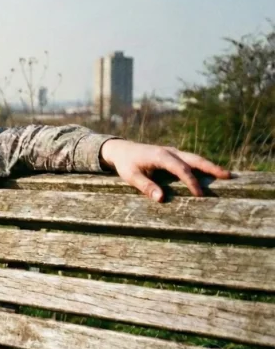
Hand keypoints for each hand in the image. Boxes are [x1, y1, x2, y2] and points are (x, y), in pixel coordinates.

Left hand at [99, 139, 231, 201]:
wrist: (121, 149)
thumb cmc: (126, 164)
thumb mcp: (131, 176)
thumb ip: (146, 186)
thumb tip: (161, 198)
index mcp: (160, 156)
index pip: (181, 169)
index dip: (191, 181)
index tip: (200, 194)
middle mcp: (170, 151)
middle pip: (195, 159)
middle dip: (211, 168)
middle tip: (228, 176)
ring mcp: (173, 152)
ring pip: (195, 158)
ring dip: (210, 166)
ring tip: (226, 175)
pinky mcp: (174, 155)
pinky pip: (191, 160)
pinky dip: (202, 166)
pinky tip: (211, 174)